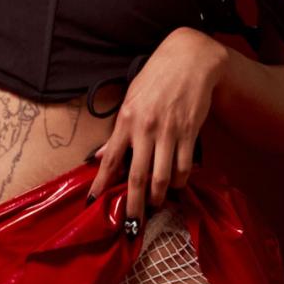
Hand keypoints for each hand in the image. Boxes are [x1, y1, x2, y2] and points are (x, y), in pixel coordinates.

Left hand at [85, 29, 227, 227]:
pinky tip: (176, 185)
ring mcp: (169, 132)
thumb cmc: (157, 77)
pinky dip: (180, 181)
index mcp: (126, 119)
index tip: (93, 203)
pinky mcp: (189, 133)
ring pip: (162, 178)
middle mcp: (146, 129)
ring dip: (158, 196)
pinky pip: (183, 167)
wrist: (190, 59)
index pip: (110, 160)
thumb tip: (102, 155)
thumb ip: (118, 131)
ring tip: (155, 204)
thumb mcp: (131, 98)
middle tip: (131, 224)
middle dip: (133, 205)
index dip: (101, 184)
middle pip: (136, 177)